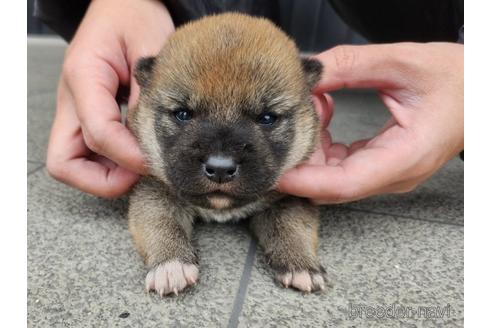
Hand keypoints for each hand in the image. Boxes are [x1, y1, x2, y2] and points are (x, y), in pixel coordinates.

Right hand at [46, 0, 173, 196]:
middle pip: (64, 161)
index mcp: (84, 77)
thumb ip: (147, 95)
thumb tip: (150, 140)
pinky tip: (136, 153)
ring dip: (104, 175)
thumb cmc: (135, 17)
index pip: (98, 133)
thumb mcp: (150, 49)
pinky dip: (108, 162)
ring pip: (70, 161)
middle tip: (140, 173)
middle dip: (103, 179)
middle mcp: (71, 98)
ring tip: (140, 166)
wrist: (123, 4)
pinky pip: (85, 151)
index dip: (129, 157)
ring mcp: (75, 109)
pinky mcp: (85, 113)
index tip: (157, 163)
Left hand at [278, 42, 462, 202]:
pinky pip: (342, 165)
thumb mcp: (401, 63)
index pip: (344, 183)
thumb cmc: (458, 80)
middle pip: (332, 184)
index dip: (304, 181)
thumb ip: (349, 65)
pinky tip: (325, 114)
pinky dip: (325, 144)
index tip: (275, 171)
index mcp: (405, 156)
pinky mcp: (382, 165)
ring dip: (312, 147)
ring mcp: (388, 173)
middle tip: (288, 121)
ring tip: (313, 107)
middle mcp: (395, 174)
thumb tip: (308, 72)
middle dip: (301, 158)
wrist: (481, 90)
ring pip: (333, 177)